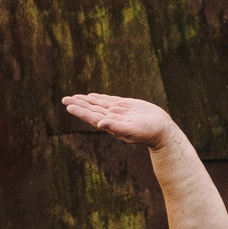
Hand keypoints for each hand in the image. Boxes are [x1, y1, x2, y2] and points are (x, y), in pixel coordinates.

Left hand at [62, 92, 177, 148]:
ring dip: (87, 100)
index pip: (92, 116)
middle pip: (92, 109)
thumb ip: (115, 127)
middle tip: (64, 99)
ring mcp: (119, 112)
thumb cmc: (149, 132)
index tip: (68, 105)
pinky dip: (100, 98)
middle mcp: (113, 118)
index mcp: (111, 124)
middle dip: (79, 104)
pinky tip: (93, 96)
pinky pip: (109, 101)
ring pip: (99, 104)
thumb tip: (99, 124)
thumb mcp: (132, 130)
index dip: (80, 111)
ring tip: (74, 97)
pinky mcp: (127, 106)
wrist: (163, 130)